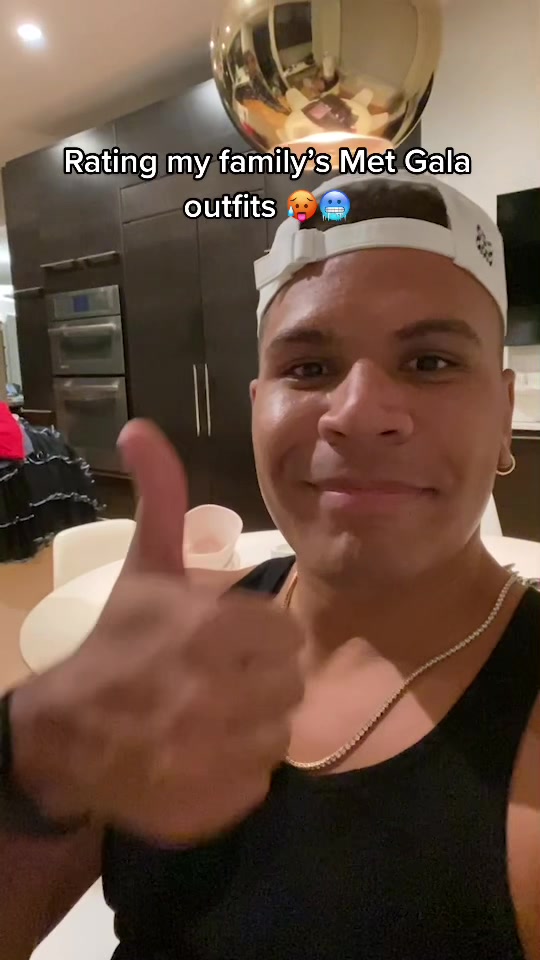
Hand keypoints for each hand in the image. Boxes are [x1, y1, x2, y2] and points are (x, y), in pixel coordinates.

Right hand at [12, 421, 303, 843]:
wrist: (66, 735)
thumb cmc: (115, 642)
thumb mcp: (143, 566)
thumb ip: (160, 496)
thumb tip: (140, 427)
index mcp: (211, 630)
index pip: (285, 635)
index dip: (261, 638)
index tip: (232, 641)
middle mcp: (219, 695)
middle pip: (288, 686)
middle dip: (260, 680)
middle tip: (220, 678)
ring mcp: (215, 756)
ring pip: (277, 736)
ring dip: (251, 726)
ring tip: (210, 715)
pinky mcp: (213, 806)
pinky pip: (258, 784)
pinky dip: (236, 774)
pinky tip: (201, 756)